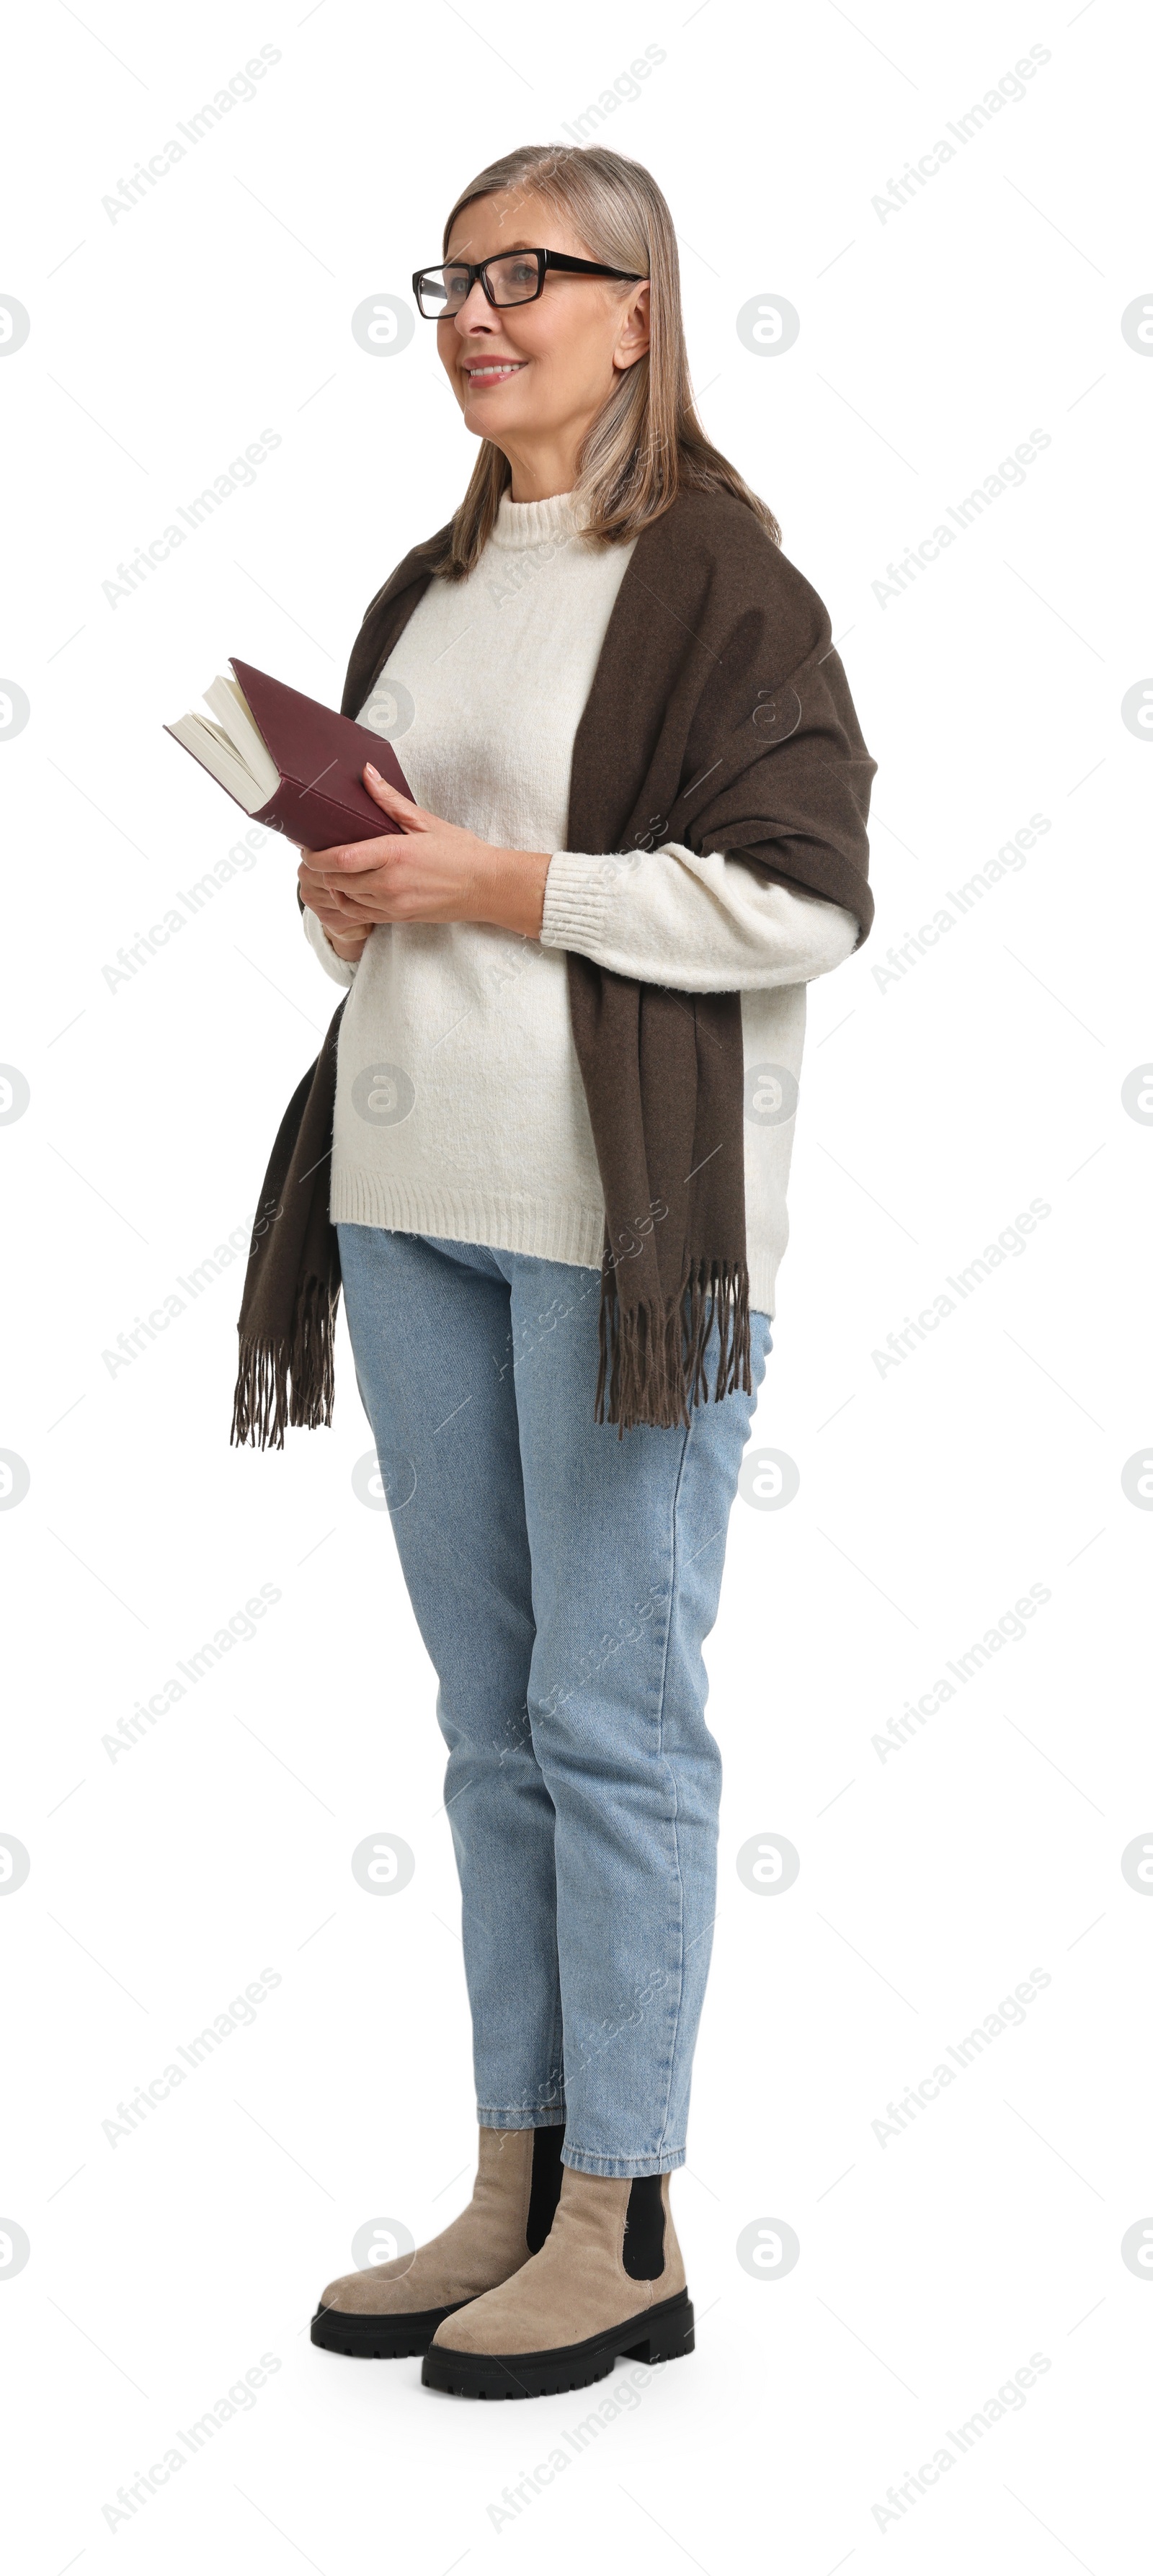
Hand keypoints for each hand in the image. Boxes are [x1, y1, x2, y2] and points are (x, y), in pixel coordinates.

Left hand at [298, 763, 550, 939]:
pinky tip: (344, 889)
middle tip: (307, 858)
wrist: (487, 888)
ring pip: (344, 899)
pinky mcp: (398, 918)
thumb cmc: (461, 853)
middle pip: (336, 880)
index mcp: (395, 853)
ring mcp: (393, 904)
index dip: (315, 856)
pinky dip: (345, 903)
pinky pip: (359, 914)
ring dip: (328, 887)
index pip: (341, 858)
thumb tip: (366, 773)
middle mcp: (390, 883)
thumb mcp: (426, 822)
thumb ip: (390, 800)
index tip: (305, 847)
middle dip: (316, 871)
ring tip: (322, 873)